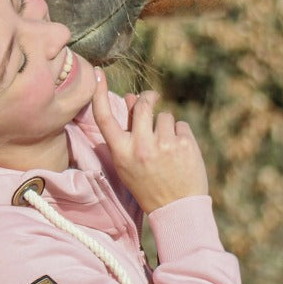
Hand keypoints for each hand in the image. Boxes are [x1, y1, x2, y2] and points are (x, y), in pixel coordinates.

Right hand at [91, 69, 208, 214]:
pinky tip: (180, 154)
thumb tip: (134, 97)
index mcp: (121, 153)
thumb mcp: (130, 162)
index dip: (100, 95)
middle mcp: (140, 146)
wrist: (177, 208)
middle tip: (151, 97)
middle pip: (143, 105)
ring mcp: (164, 144)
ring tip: (168, 149)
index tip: (98, 75)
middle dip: (148, 98)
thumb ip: (129, 130)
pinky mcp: (184, 143)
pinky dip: (181, 135)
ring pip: (165, 116)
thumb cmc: (149, 184)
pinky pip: (181, 125)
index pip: (105, 118)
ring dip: (167, 127)